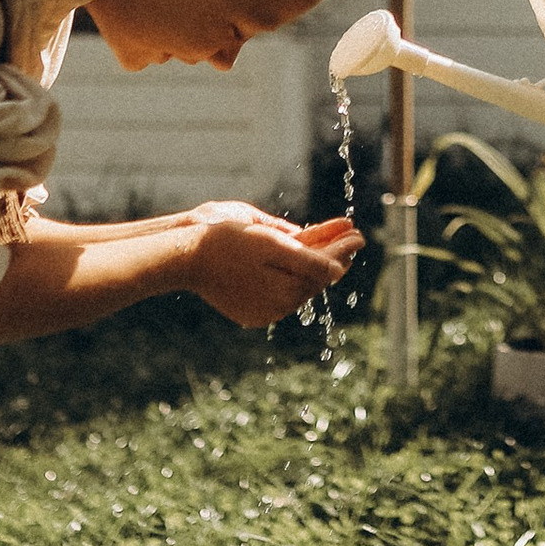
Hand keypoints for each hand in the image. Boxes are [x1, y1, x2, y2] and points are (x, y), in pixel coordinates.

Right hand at [186, 204, 361, 327]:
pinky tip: (305, 262)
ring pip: (299, 285)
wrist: (185, 256)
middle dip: (334, 255)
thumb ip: (306, 258)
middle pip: (314, 278)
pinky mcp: (250, 310)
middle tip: (353, 238)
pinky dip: (295, 276)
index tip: (359, 234)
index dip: (343, 249)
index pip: (324, 268)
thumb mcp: (270, 242)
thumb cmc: (227, 242)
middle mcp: (277, 307)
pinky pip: (280, 292)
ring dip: (317, 264)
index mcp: (285, 290)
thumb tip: (336, 271)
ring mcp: (263, 311)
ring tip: (335, 247)